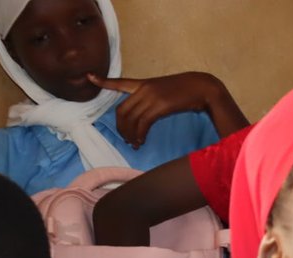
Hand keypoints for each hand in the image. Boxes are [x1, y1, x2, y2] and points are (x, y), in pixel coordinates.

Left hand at [90, 72, 224, 148]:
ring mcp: (151, 96)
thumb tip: (144, 117)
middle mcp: (144, 88)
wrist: (202, 88)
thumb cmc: (187, 92)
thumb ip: (152, 100)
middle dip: (121, 128)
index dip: (104, 81)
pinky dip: (140, 135)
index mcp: (144, 83)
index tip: (89, 77)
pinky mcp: (159, 106)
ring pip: (131, 119)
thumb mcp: (165, 92)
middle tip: (127, 140)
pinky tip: (142, 141)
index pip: (120, 82)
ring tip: (135, 144)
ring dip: (130, 135)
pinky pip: (142, 123)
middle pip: (121, 110)